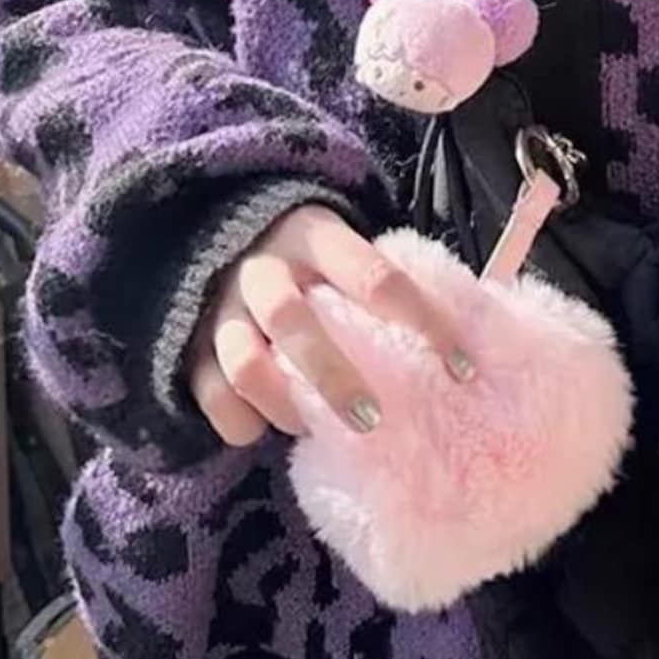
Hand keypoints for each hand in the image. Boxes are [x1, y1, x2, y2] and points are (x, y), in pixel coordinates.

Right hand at [186, 205, 467, 446]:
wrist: (221, 227)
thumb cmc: (312, 256)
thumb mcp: (347, 248)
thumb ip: (387, 283)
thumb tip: (467, 330)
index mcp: (316, 235)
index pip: (377, 277)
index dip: (423, 322)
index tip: (461, 368)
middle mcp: (265, 268)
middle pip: (295, 321)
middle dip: (336, 376)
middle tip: (374, 420)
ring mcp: (221, 306)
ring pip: (246, 361)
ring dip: (285, 402)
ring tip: (314, 429)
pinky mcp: (191, 345)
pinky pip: (209, 391)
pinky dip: (238, 419)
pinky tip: (263, 430)